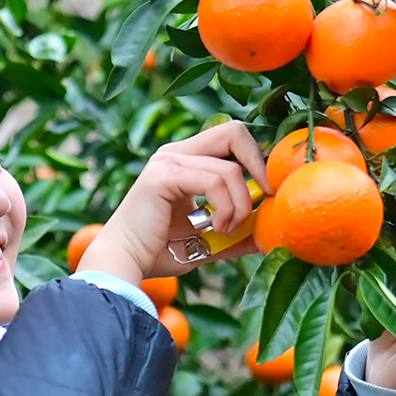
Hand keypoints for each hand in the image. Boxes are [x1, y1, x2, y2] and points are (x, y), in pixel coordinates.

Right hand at [80, 120, 267, 285]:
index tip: (267, 192)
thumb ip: (237, 231)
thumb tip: (270, 232)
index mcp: (185, 160)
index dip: (257, 158)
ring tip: (227, 230)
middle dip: (259, 164)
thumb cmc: (161, 252)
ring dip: (240, 206)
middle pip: (234, 131)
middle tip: (265, 195)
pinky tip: (216, 228)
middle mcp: (175, 153)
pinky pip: (215, 182)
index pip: (231, 138)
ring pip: (230, 169)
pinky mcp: (163, 175)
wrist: (124, 264)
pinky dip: (226, 208)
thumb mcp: (208, 239)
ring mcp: (167, 160)